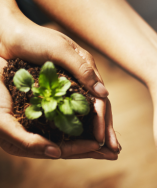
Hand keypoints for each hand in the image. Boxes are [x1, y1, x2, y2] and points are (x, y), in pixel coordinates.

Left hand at [0, 1, 118, 157]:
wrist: (7, 34)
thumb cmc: (33, 37)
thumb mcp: (60, 50)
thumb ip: (82, 71)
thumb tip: (104, 95)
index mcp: (86, 73)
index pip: (100, 103)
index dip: (103, 122)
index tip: (103, 141)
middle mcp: (80, 83)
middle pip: (96, 112)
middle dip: (105, 132)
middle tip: (114, 153)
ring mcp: (66, 89)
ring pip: (84, 115)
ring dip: (93, 133)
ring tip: (100, 151)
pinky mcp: (51, 93)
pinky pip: (66, 113)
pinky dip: (75, 128)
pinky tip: (78, 141)